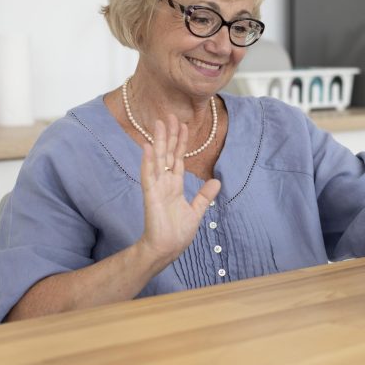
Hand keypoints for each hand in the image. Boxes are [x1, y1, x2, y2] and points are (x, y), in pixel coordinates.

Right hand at [137, 114, 220, 263]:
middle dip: (169, 135)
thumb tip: (216, 181)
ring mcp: (156, 188)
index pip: (177, 158)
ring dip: (158, 141)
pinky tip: (148, 146)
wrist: (167, 249)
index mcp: (175, 186)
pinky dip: (148, 160)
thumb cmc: (177, 233)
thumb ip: (204, 196)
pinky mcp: (150, 195)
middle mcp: (165, 183)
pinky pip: (148, 175)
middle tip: (170, 116)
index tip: (182, 125)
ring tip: (159, 124)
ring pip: (158, 159)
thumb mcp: (197, 211)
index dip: (180, 142)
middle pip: (167, 154)